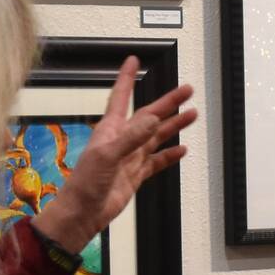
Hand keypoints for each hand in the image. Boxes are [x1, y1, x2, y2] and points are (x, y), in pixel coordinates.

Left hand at [32, 57, 196, 254]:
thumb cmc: (85, 183)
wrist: (82, 214)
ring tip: (192, 115)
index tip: (134, 60)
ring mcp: (130, 158)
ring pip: (156, 137)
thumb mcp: (107, 155)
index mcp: (110, 130)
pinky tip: (182, 149)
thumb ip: (132, 137)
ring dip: (173, 126)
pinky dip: (169, 156)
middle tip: (187, 91)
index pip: (121, 97)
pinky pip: (157, 162)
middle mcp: (122, 140)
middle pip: (149, 116)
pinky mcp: (136, 176)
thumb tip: (154, 118)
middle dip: (168, 103)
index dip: (127, 78)